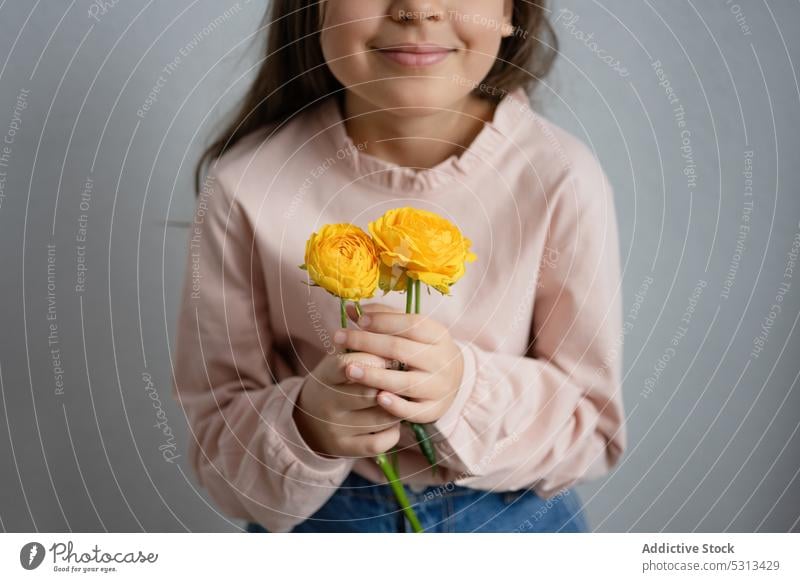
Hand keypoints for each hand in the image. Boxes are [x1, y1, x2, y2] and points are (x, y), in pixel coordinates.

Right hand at [293, 351, 401, 458]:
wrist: (308, 420)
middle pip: (368, 392)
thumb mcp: (338, 359)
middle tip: (405, 377)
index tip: (392, 356)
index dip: (375, 358)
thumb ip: (361, 344)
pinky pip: (380, 442)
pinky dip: (393, 431)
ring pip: (380, 418)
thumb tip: (390, 328)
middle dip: (391, 384)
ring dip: (397, 407)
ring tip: (401, 397)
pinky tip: (393, 419)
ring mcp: (337, 428)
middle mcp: (328, 403)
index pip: (348, 364)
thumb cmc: (336, 382)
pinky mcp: (347, 449)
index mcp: (325, 375)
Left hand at [334, 302, 464, 423]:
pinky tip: (377, 398)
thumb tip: (351, 309)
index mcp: (438, 335)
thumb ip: (383, 318)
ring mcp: (438, 387)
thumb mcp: (411, 331)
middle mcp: (441, 360)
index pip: (411, 324)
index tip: (358, 320)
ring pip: (405, 382)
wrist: (451, 382)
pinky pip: (413, 410)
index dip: (383, 321)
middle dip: (367, 343)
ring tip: (349, 370)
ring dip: (375, 376)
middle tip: (339, 338)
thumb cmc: (421, 350)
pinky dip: (396, 405)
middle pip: (401, 350)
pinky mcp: (433, 410)